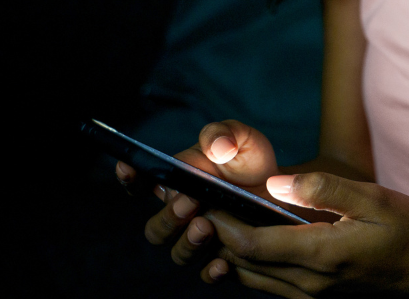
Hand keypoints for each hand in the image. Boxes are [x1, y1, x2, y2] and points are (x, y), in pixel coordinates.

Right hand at [113, 120, 280, 264]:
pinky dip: (210, 272)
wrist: (281, 188)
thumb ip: (223, 134)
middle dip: (168, 217)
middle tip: (190, 202)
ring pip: (178, 252)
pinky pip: (206, 273)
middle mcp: (181, 214)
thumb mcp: (242, 138)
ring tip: (206, 226)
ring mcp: (199, 238)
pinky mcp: (221, 256)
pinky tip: (222, 264)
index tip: (127, 167)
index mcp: (176, 182)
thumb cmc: (252, 160)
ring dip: (186, 243)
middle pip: (156, 228)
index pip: (141, 184)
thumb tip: (215, 147)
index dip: (129, 178)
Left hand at [199, 172, 408, 296]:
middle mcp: (311, 282)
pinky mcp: (320, 295)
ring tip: (215, 219)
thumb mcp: (375, 199)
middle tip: (196, 204)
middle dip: (217, 235)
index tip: (202, 196)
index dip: (221, 223)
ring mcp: (314, 293)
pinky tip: (249, 241)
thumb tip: (276, 182)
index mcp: (322, 255)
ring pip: (253, 278)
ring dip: (230, 252)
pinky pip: (271, 284)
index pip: (253, 245)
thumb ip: (324, 189)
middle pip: (245, 264)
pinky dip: (251, 264)